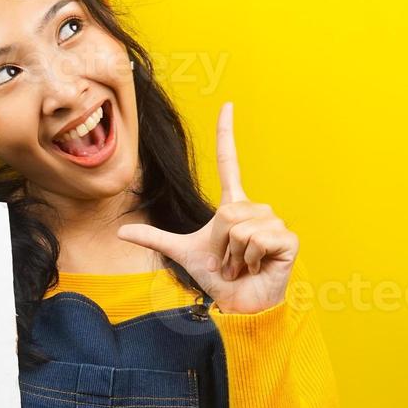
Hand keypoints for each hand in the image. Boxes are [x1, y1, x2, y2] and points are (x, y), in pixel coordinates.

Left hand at [117, 101, 297, 313]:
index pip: (228, 163)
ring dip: (235, 255)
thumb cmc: (218, 278)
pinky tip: (257, 267)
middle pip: (227, 213)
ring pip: (240, 228)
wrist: (240, 304)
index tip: (228, 104)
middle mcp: (255, 209)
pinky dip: (249, 259)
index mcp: (233, 206)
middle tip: (229, 261)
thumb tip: (120, 230)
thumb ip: (154, 238)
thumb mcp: (182, 253)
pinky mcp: (287, 238)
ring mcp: (273, 222)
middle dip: (222, 245)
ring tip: (242, 265)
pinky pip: (257, 239)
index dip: (226, 134)